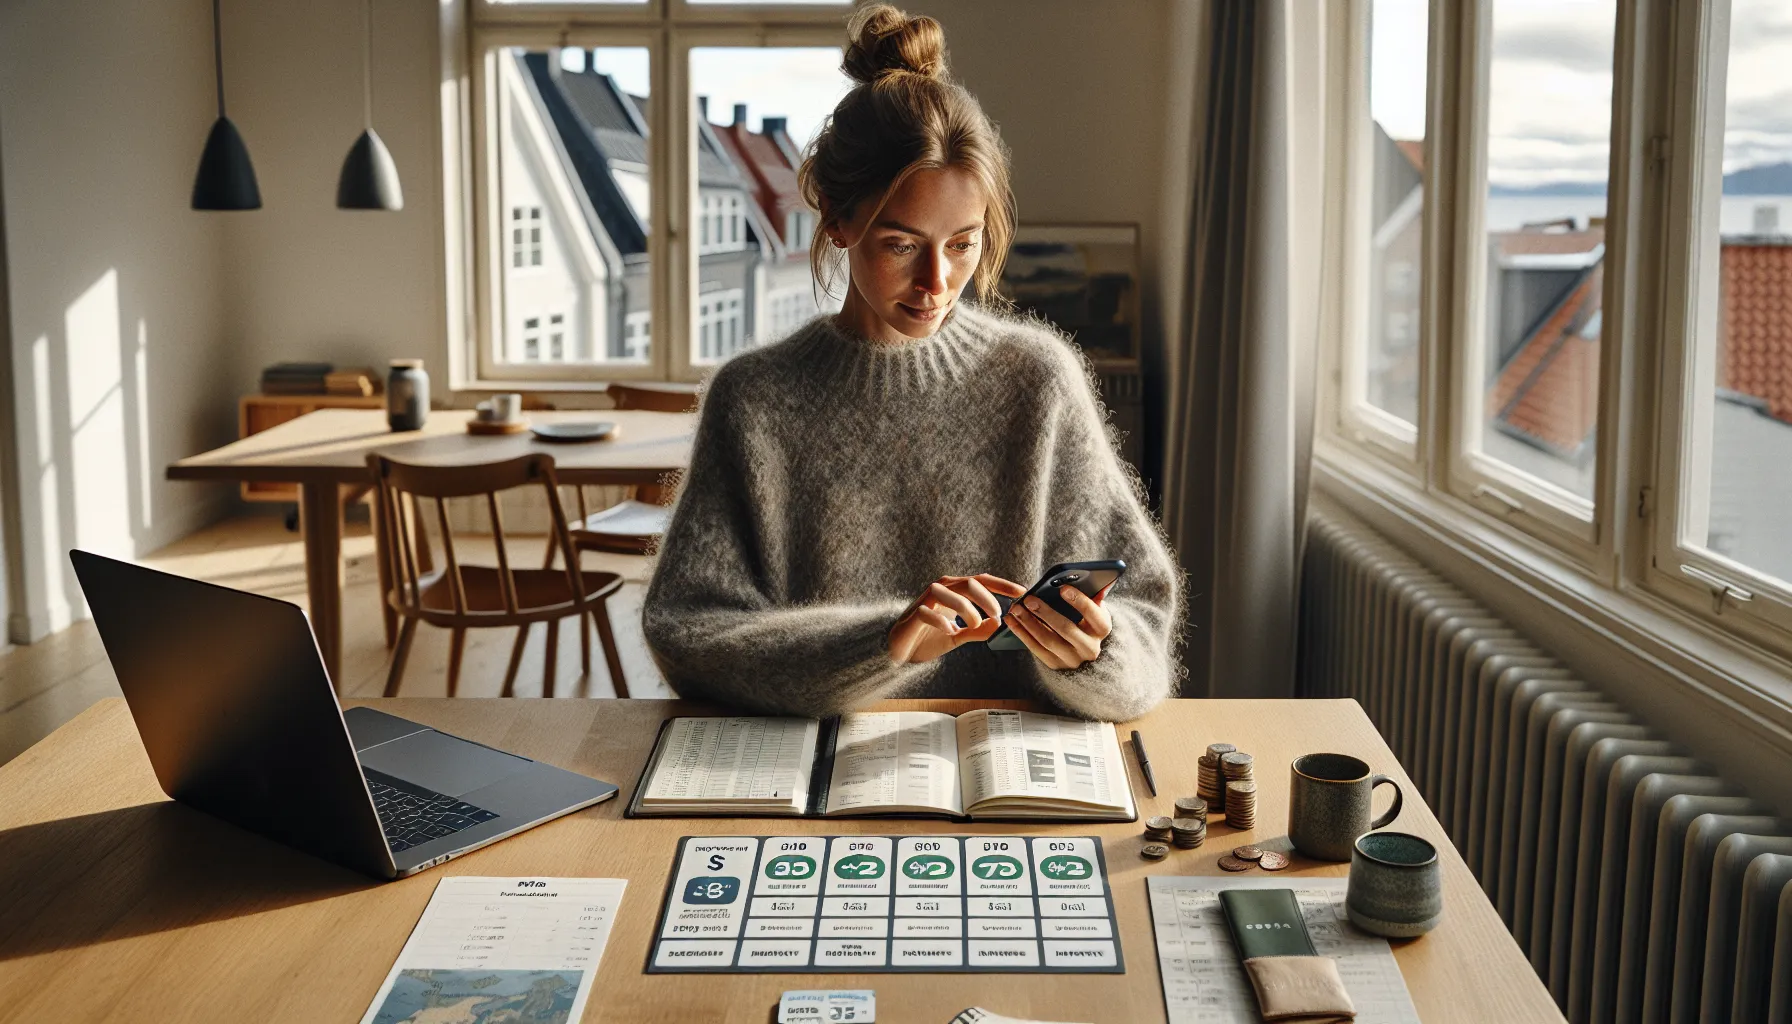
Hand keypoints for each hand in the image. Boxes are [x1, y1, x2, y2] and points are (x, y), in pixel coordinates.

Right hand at [888, 573, 1026, 663]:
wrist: (899, 651)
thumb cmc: (928, 638)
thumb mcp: (958, 636)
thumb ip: (977, 630)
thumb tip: (999, 625)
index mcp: (953, 592)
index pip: (980, 581)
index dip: (1001, 585)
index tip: (1021, 592)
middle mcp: (940, 591)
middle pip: (968, 583)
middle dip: (987, 598)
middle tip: (997, 614)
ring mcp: (925, 601)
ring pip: (949, 593)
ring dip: (966, 609)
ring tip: (974, 626)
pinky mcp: (913, 615)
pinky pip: (929, 612)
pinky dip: (942, 621)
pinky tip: (950, 631)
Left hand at [1005, 583, 1113, 669]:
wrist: (1082, 651)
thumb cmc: (1086, 620)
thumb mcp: (1093, 609)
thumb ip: (1094, 596)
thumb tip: (1100, 582)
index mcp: (1102, 629)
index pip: (1094, 615)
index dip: (1079, 601)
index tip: (1063, 588)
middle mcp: (1090, 648)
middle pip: (1067, 629)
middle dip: (1046, 613)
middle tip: (1029, 599)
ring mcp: (1072, 659)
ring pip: (1048, 640)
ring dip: (1029, 623)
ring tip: (1016, 608)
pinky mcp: (1055, 665)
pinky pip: (1036, 649)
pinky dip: (1022, 633)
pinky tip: (1011, 621)